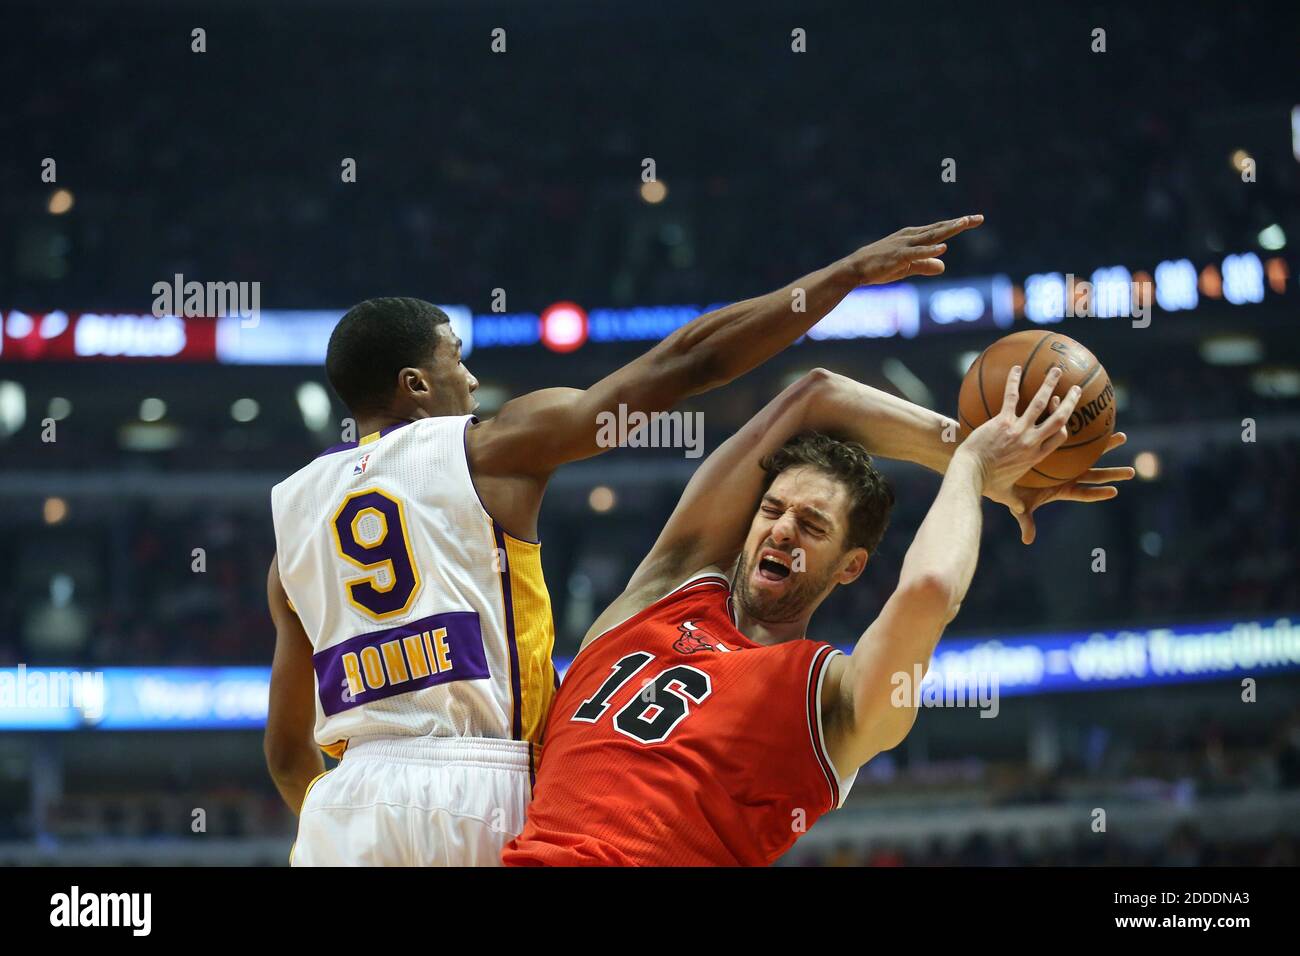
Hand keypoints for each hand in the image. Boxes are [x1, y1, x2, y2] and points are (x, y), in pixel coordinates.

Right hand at [846, 214, 983, 284]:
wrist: (855, 269)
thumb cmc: (879, 266)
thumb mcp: (906, 267)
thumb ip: (925, 264)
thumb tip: (943, 265)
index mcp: (913, 238)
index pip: (940, 230)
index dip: (957, 225)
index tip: (975, 219)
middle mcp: (911, 237)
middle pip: (939, 229)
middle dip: (959, 224)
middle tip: (978, 218)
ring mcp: (904, 246)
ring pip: (930, 237)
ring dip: (948, 230)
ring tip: (964, 224)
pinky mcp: (898, 257)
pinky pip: (917, 254)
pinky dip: (929, 251)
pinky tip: (943, 248)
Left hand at [957, 364, 1081, 498]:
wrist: (969, 473)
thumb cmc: (985, 485)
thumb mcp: (1006, 494)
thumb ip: (1015, 502)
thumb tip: (1019, 513)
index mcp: (1035, 456)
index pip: (1059, 438)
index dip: (1064, 427)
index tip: (1065, 416)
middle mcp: (1031, 441)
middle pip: (1058, 418)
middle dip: (1069, 402)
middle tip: (1075, 389)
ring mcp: (1018, 429)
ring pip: (1040, 403)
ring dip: (1049, 384)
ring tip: (1056, 370)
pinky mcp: (1002, 421)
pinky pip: (1011, 396)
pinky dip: (1014, 381)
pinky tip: (1015, 367)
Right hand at [988, 430, 1134, 543]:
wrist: (1004, 467)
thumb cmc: (1013, 488)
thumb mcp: (1019, 506)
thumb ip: (1026, 521)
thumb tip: (1027, 540)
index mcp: (1062, 489)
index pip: (1083, 493)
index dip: (1098, 493)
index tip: (1114, 492)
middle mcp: (1068, 474)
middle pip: (1095, 475)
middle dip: (1113, 473)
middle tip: (1131, 472)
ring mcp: (1066, 460)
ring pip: (1091, 452)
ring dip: (1107, 446)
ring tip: (1122, 437)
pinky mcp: (1059, 445)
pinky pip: (1073, 437)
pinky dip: (1082, 430)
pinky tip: (1095, 420)